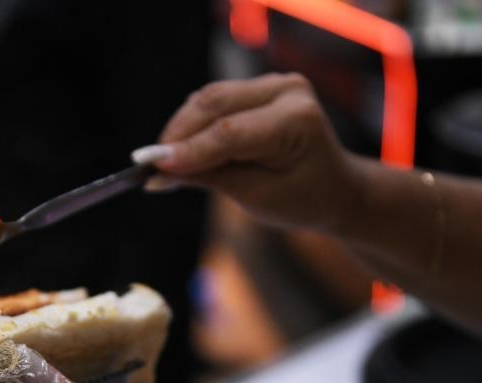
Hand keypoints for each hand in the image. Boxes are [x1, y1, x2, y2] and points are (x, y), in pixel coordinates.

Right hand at [134, 73, 365, 234]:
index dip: (187, 150)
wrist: (334, 187)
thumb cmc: (301, 199)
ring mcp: (275, 84)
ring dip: (181, 128)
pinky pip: (217, 100)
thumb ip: (207, 178)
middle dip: (177, 135)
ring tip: (159, 161)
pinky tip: (177, 148)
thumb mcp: (254, 197)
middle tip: (147, 164)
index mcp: (296, 121)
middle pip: (215, 104)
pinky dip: (193, 122)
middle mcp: (288, 91)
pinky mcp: (261, 87)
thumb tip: (158, 175)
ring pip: (210, 98)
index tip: (151, 167)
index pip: (229, 132)